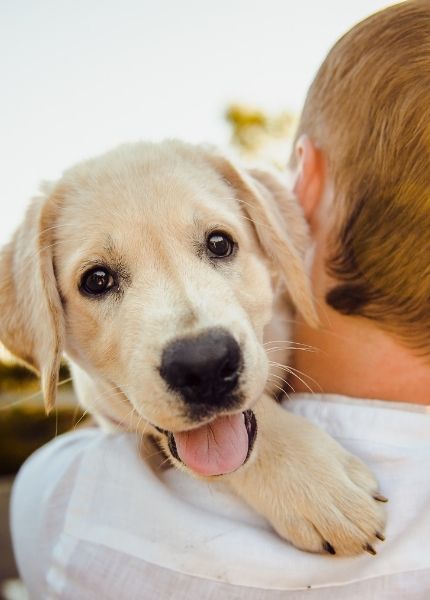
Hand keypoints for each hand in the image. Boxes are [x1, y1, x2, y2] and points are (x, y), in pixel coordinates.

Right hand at [226, 394, 386, 555]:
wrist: (248, 437)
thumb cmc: (291, 435)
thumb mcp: (330, 446)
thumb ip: (355, 470)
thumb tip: (376, 495)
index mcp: (336, 477)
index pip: (369, 512)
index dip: (376, 518)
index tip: (373, 513)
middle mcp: (321, 499)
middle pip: (356, 532)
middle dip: (364, 534)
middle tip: (362, 529)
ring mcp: (300, 512)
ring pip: (335, 543)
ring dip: (345, 544)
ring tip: (344, 535)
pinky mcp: (281, 520)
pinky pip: (308, 543)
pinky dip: (319, 543)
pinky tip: (321, 537)